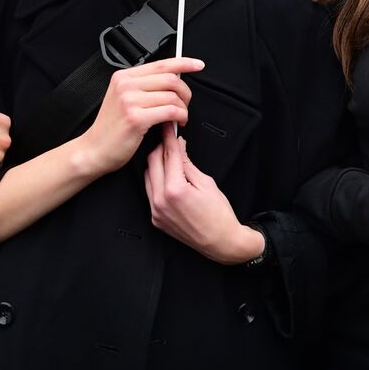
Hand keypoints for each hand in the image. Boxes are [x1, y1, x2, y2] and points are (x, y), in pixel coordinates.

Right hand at [70, 57, 203, 177]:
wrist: (94, 150)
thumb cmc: (111, 128)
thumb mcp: (123, 99)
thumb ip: (144, 87)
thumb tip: (173, 81)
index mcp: (123, 77)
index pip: (161, 64)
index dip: (184, 63)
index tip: (197, 65)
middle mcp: (126, 85)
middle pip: (170, 79)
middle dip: (186, 92)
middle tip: (186, 104)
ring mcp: (129, 100)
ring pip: (172, 96)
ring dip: (183, 108)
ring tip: (181, 117)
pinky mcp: (136, 117)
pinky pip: (170, 111)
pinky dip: (180, 117)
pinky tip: (178, 122)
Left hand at [144, 126, 262, 264]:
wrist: (221, 242)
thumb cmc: (218, 215)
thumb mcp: (206, 183)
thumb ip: (187, 163)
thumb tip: (178, 147)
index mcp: (175, 190)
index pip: (168, 155)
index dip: (168, 138)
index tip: (168, 127)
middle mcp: (161, 201)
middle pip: (152, 162)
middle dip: (161, 148)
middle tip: (170, 140)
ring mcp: (156, 211)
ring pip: (148, 177)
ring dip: (157, 164)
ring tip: (170, 158)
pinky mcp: (155, 219)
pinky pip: (150, 192)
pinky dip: (156, 180)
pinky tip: (167, 176)